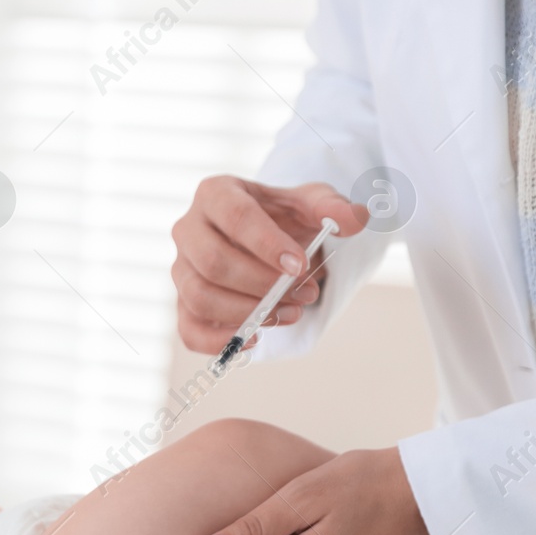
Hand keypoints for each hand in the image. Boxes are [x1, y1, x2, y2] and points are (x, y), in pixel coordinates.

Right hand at [171, 177, 368, 353]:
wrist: (266, 240)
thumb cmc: (283, 218)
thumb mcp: (311, 204)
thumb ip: (333, 207)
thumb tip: (354, 220)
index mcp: (215, 194)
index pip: (234, 216)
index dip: (266, 244)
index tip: (300, 265)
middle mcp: (188, 229)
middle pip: (213, 262)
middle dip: (263, 285)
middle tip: (305, 293)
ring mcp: (181, 268)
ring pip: (200, 297)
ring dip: (249, 312)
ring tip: (291, 313)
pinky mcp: (183, 303)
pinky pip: (189, 329)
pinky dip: (220, 341)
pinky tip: (256, 337)